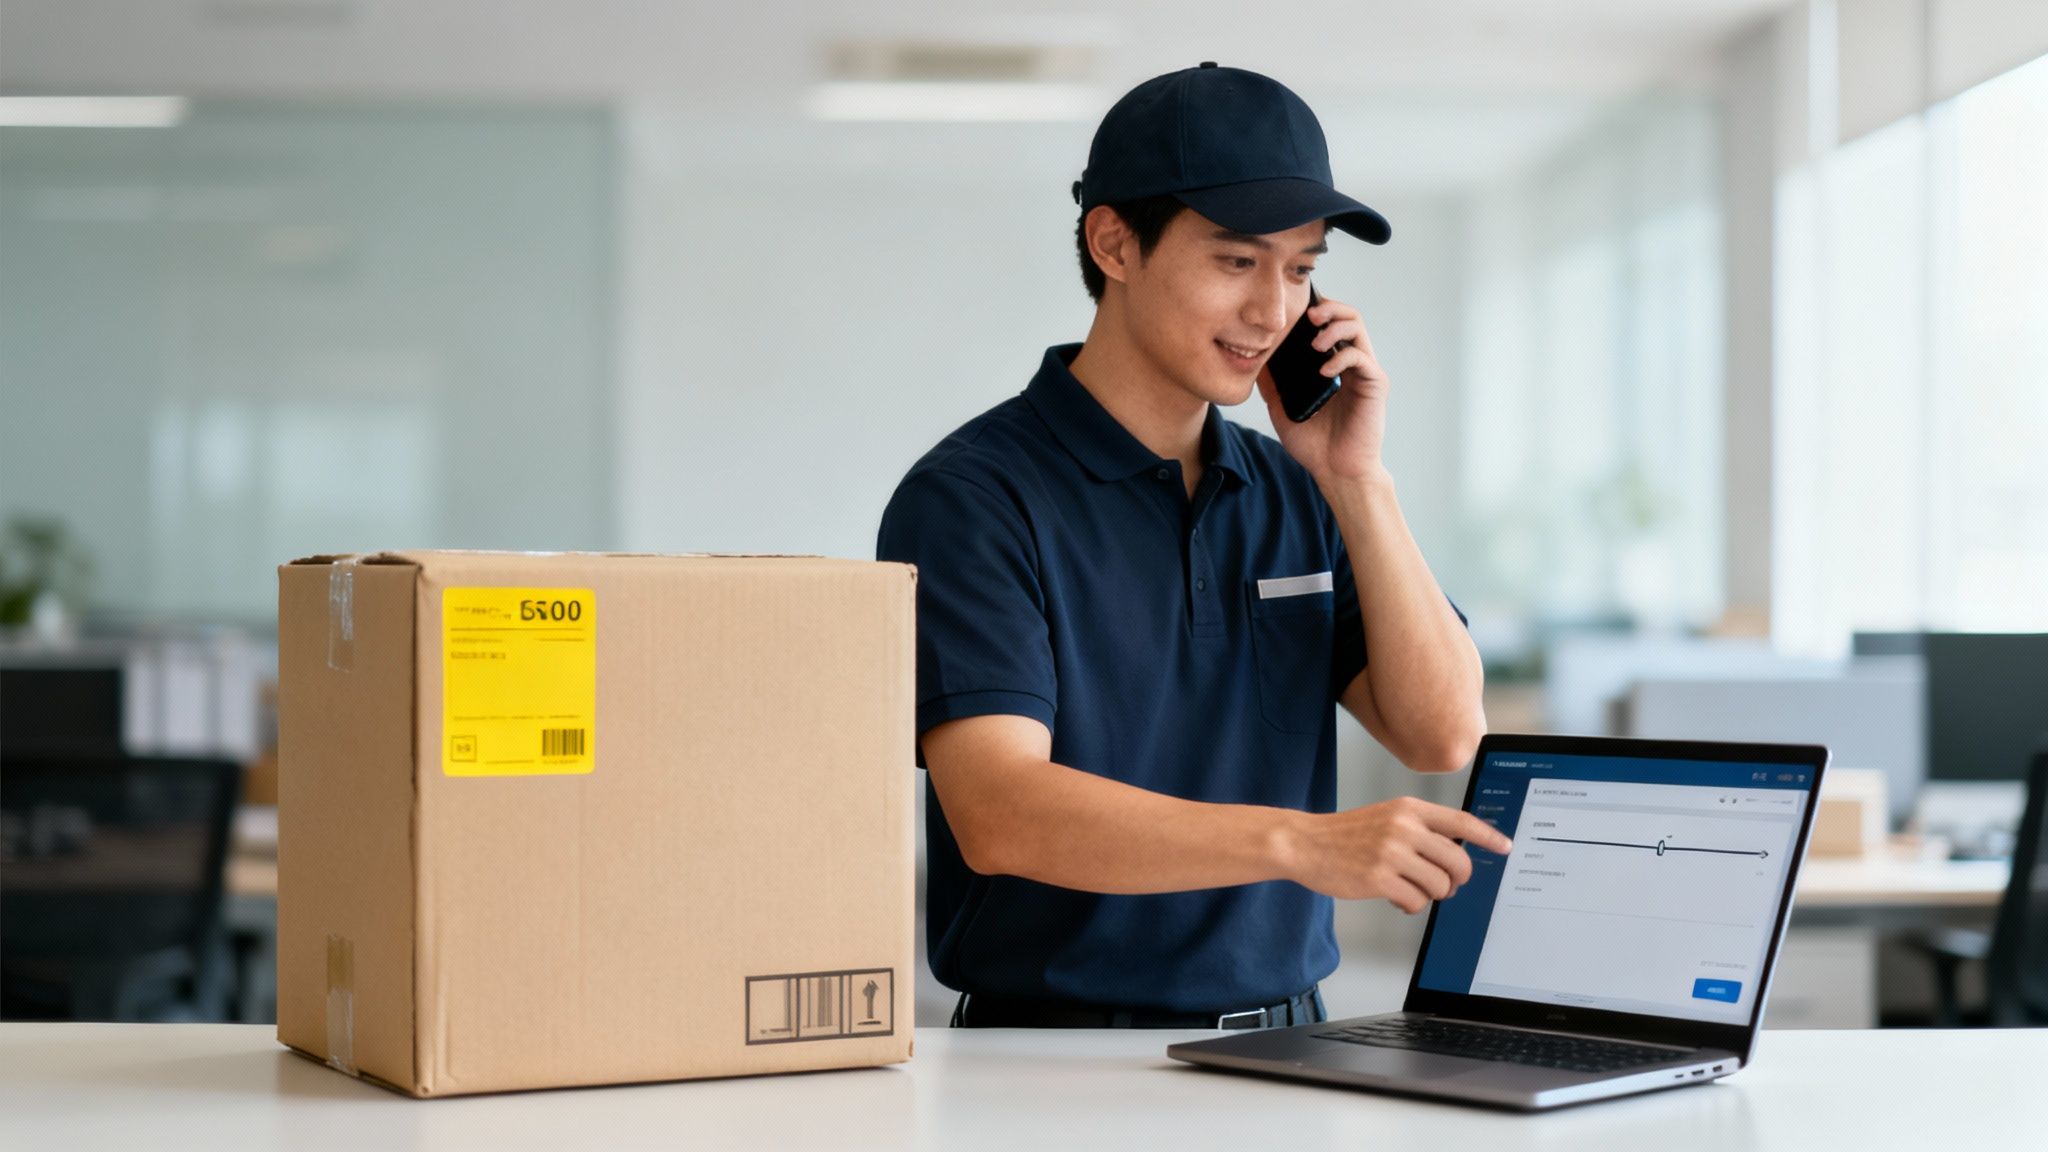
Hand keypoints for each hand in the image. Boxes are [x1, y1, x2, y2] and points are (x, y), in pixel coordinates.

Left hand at [1253, 294, 1389, 484]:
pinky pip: (1361, 358)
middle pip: (1348, 316)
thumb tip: (1253, 359)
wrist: (1335, 471)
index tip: (1294, 312)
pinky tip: (1324, 370)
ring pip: (1358, 328)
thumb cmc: (1314, 444)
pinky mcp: (1375, 384)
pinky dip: (1341, 357)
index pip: (1329, 323)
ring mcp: (1364, 372)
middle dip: (1328, 308)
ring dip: (1335, 327)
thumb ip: (1271, 384)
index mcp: (1332, 364)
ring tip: (1315, 342)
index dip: (1316, 310)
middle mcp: (1351, 363)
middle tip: (1308, 316)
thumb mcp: (1281, 408)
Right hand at [1285, 796, 1512, 912]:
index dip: (1489, 836)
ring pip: (1440, 886)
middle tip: (1445, 884)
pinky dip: (1410, 904)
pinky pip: (1416, 902)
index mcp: (1409, 809)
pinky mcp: (1378, 879)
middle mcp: (1404, 827)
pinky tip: (1395, 896)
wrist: (1305, 842)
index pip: (1462, 822)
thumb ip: (1421, 828)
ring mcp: (1391, 853)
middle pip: (1459, 862)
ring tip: (1411, 888)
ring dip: (1431, 894)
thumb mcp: (1387, 816)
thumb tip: (1457, 854)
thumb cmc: (1347, 834)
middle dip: (1457, 880)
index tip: (1505, 847)